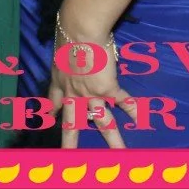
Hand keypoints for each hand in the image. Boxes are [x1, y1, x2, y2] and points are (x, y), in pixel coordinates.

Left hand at [48, 21, 135, 149]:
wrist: (79, 32)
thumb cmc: (68, 33)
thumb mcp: (61, 48)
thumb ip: (66, 54)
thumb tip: (70, 47)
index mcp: (60, 82)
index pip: (53, 102)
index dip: (51, 113)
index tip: (49, 122)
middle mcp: (73, 94)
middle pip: (72, 124)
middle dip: (70, 142)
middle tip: (68, 156)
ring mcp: (91, 95)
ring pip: (103, 122)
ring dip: (113, 139)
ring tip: (118, 154)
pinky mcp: (107, 89)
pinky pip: (123, 101)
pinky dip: (133, 109)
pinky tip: (139, 120)